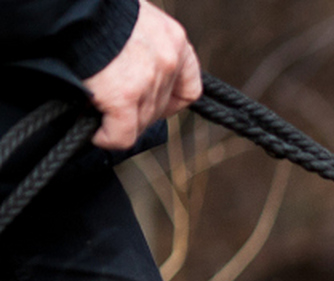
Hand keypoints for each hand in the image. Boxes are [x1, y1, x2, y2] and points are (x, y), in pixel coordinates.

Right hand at [81, 0, 201, 150]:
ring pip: (141, 122)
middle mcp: (167, 61)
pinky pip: (121, 135)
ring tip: (97, 108)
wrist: (67, 8)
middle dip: (135, 112)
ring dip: (118, 122)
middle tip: (111, 106)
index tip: (149, 104)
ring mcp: (148, 80)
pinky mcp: (122, 96)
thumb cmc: (95, 11)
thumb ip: (145, 49)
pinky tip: (94, 130)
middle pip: (159, 108)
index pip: (188, 88)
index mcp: (172, 39)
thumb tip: (137, 74)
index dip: (169, 103)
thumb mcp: (135, 23)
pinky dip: (106, 137)